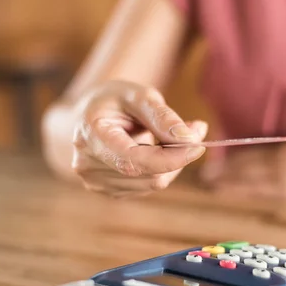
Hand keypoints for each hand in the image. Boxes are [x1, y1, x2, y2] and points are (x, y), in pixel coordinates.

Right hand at [71, 80, 207, 197]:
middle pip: (148, 174)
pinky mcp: (108, 192)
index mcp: (91, 135)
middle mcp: (88, 165)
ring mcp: (96, 182)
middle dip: (177, 155)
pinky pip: (148, 186)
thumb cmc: (114, 101)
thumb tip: (190, 139)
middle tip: (194, 129)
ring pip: (153, 183)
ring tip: (166, 135)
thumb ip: (161, 115)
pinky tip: (153, 149)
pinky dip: (161, 169)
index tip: (198, 145)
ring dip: (171, 162)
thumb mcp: (136, 94)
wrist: (89, 116)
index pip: (133, 160)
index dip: (171, 158)